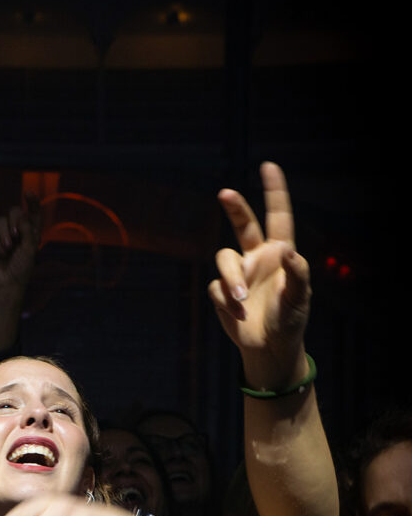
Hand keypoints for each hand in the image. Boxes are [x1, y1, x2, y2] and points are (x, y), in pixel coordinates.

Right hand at [0, 193, 41, 296]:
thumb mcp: (30, 249)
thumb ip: (28, 230)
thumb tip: (22, 215)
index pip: (33, 212)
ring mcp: (3, 235)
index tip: (28, 193)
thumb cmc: (22, 269)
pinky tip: (2, 253)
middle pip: (14, 211)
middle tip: (17, 235)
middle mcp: (17, 231)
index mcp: (31, 232)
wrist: (7, 284)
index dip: (32, 202)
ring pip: (0, 220)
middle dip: (15, 219)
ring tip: (9, 248)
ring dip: (5, 233)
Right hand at [208, 162, 311, 386]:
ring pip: (223, 259)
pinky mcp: (222, 293)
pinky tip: (239, 316)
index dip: (274, 191)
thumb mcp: (299, 299)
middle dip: (234, 207)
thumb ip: (297, 274)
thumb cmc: (290, 321)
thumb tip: (288, 251)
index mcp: (279, 253)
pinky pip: (217, 288)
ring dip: (231, 279)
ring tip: (241, 301)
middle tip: (226, 193)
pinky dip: (226, 302)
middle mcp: (257, 257)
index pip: (278, 216)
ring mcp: (238, 274)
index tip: (268, 166)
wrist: (270, 349)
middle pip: (242, 223)